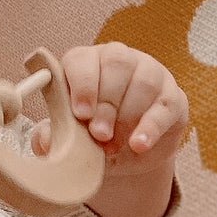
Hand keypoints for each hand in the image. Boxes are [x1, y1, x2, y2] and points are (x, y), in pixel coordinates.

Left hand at [28, 42, 188, 180]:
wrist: (125, 158)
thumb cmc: (89, 138)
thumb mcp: (67, 140)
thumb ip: (52, 136)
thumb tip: (44, 137)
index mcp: (86, 64)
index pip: (83, 59)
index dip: (82, 84)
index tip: (80, 113)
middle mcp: (119, 61)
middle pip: (116, 63)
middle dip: (106, 102)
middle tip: (99, 135)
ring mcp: (150, 74)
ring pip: (144, 80)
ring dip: (127, 116)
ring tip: (113, 146)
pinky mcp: (172, 97)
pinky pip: (165, 104)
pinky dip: (151, 126)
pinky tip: (139, 144)